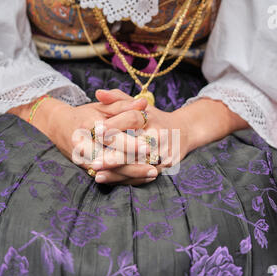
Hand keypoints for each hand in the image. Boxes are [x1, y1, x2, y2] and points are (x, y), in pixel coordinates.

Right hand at [7, 93, 157, 183]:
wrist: (58, 127)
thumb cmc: (84, 115)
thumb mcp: (101, 107)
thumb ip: (123, 105)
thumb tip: (143, 103)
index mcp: (90, 126)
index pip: (112, 137)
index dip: (130, 143)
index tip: (149, 146)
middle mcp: (85, 144)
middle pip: (112, 158)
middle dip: (134, 163)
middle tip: (155, 165)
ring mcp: (85, 160)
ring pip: (111, 171)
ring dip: (132, 174)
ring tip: (153, 173)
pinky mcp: (87, 169)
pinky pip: (108, 177)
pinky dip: (125, 179)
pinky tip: (141, 179)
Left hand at [94, 90, 248, 180]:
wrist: (184, 132)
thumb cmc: (154, 118)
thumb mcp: (139, 106)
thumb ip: (117, 99)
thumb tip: (98, 93)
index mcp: (151, 118)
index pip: (132, 119)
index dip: (114, 125)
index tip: (96, 131)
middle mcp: (160, 135)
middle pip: (135, 149)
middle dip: (113, 157)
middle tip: (93, 162)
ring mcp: (164, 153)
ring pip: (138, 166)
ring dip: (117, 173)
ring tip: (96, 175)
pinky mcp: (165, 167)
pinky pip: (143, 176)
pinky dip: (125, 180)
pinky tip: (109, 181)